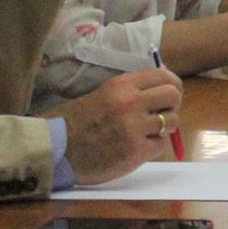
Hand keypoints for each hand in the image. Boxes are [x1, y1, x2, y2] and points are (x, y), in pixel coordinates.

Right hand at [48, 68, 181, 183]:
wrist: (54, 150)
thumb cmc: (76, 122)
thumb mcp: (103, 95)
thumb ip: (132, 91)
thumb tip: (164, 85)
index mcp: (121, 86)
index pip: (164, 76)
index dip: (172, 85)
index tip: (168, 95)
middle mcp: (130, 103)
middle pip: (174, 96)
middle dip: (171, 105)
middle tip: (160, 114)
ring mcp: (134, 128)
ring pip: (172, 121)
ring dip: (163, 128)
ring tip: (144, 132)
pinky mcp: (136, 151)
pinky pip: (161, 144)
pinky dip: (153, 146)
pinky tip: (136, 147)